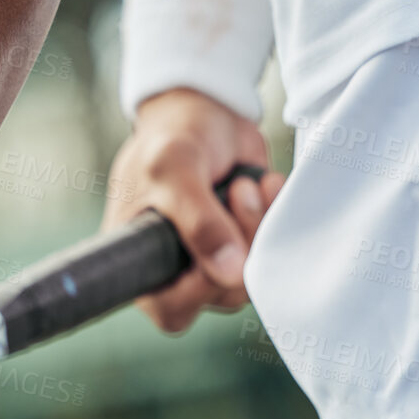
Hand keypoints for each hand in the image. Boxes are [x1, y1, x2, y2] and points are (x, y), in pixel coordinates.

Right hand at [102, 88, 285, 333]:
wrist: (205, 109)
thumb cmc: (172, 137)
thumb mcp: (174, 170)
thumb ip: (199, 222)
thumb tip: (230, 273)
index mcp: (142, 263)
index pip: (171, 310)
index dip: (199, 289)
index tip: (215, 242)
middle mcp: (177, 270)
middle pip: (222, 294)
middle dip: (239, 243)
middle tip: (238, 193)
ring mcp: (214, 259)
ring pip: (253, 275)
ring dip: (259, 226)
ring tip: (246, 184)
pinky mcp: (245, 243)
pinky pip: (274, 251)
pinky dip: (276, 216)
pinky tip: (265, 184)